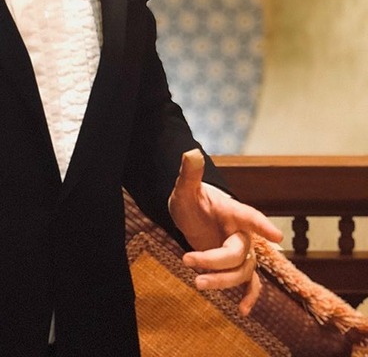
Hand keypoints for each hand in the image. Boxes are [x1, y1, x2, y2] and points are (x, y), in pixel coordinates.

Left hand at [168, 149, 282, 315]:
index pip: (250, 216)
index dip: (262, 225)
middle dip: (213, 260)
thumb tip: (191, 152)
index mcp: (233, 212)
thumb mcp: (185, 188)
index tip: (277, 236)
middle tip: (187, 260)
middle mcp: (242, 233)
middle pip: (238, 253)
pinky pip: (250, 284)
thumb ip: (189, 173)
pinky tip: (243, 311)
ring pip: (242, 272)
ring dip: (221, 280)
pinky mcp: (237, 266)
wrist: (192, 214)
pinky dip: (250, 296)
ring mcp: (241, 251)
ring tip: (197, 283)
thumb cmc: (191, 199)